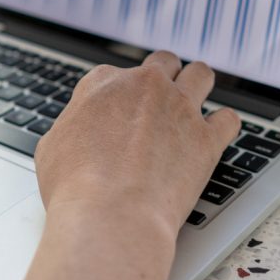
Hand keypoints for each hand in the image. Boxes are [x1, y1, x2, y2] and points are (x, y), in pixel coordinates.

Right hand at [34, 50, 240, 242]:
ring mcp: (179, 108)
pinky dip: (224, 126)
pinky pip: (228, 119)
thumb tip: (77, 133)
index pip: (115, 74)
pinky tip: (218, 134)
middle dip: (163, 77)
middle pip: (162, 64)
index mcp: (103, 84)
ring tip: (196, 100)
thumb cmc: (74, 189)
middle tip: (160, 99)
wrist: (111, 215)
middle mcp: (145, 86)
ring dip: (199, 85)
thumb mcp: (51, 150)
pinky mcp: (206, 138)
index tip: (121, 110)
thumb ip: (70, 129)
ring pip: (200, 75)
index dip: (119, 94)